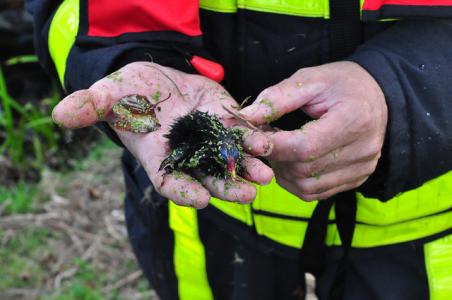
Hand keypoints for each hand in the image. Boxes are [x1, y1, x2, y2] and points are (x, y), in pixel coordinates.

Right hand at [52, 62, 273, 207]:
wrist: (153, 80)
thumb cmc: (127, 92)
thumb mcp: (108, 95)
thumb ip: (90, 106)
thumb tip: (60, 116)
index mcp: (158, 156)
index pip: (169, 180)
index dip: (183, 190)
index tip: (199, 199)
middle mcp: (186, 154)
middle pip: (208, 177)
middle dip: (227, 186)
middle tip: (248, 193)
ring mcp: (207, 138)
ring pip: (229, 160)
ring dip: (248, 168)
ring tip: (266, 174)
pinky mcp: (223, 120)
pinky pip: (240, 133)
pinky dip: (253, 139)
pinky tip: (267, 143)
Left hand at [240, 61, 387, 200]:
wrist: (377, 96)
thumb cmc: (342, 84)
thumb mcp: (310, 79)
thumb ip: (277, 98)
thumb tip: (245, 118)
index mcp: (354, 120)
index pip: (305, 146)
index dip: (273, 145)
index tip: (252, 136)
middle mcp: (363, 151)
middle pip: (303, 169)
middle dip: (275, 157)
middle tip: (264, 139)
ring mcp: (361, 169)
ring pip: (306, 187)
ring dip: (282, 171)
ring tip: (279, 148)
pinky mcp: (356, 180)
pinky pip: (315, 193)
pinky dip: (295, 181)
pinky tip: (291, 161)